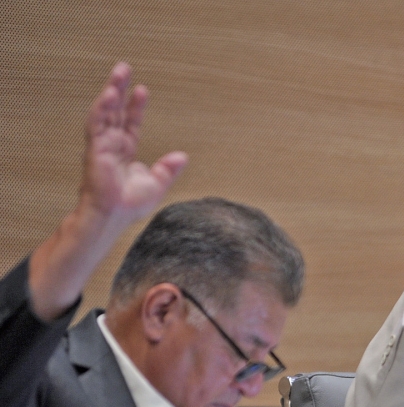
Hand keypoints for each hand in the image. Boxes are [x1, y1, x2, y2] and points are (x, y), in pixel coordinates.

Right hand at [27, 63, 186, 320]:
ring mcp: (102, 145)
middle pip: (114, 111)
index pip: (130, 122)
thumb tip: (182, 155)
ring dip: (110, 92)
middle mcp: (112, 145)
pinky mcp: (95, 149)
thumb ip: (169, 169)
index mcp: (125, 151)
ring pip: (105, 112)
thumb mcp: (158, 184)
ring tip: (118, 74)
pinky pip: (97, 124)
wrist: (115, 216)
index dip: (135, 106)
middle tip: (123, 68)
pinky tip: (109, 93)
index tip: (142, 89)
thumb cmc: (131, 204)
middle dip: (119, 89)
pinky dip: (103, 108)